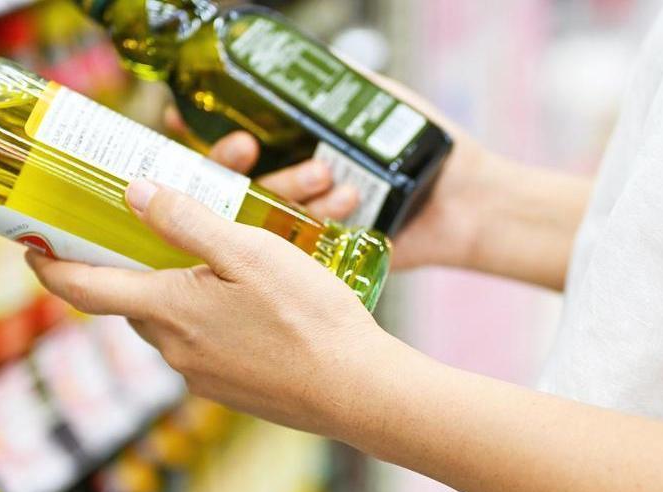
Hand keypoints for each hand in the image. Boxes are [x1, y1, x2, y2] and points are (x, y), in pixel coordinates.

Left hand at [26, 179, 395, 433]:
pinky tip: (253, 306)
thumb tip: (135, 193)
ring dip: (180, 293)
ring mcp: (202, 376)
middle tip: (149, 235)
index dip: (50, 266)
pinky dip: (212, 319)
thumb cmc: (308, 317)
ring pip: (172, 323)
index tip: (28, 247)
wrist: (356, 390)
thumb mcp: (249, 251)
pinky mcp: (231, 391)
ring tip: (218, 265)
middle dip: (133, 269)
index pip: (84, 289)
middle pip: (133, 302)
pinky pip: (205, 345)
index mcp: (168, 310)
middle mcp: (175, 349)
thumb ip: (188, 221)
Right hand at [171, 76, 498, 271]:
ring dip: (286, 187)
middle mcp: (291, 190)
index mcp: (294, 150)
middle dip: (233, 163)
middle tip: (246, 147)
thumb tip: (305, 62)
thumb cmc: (433, 149)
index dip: (205, 136)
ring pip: (267, 214)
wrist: (473, 200)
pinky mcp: (330, 258)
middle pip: (236, 183)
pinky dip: (317, 219)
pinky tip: (344, 201)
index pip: (232, 147)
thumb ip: (346, 84)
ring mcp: (307, 227)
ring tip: (322, 173)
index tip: (189, 118)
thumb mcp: (386, 104)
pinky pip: (304, 244)